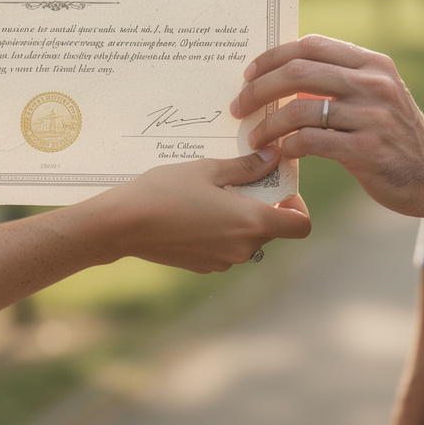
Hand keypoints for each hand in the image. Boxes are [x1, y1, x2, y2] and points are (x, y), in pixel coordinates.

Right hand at [93, 147, 310, 272]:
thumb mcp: (208, 169)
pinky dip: (221, 232)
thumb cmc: (165, 191)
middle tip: (241, 182)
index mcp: (251, 223)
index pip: (300, 226)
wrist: (123, 225)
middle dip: (265, 206)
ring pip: (248, 239)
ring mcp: (223, 261)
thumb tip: (273, 158)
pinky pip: (226, 248)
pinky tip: (195, 213)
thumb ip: (246, 167)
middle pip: (273, 230)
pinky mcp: (204, 266)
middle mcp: (243, 249)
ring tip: (214, 195)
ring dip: (241, 219)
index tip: (281, 189)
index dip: (298, 207)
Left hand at [230, 35, 423, 219]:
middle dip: (259, 89)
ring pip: (300, 110)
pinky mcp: (366, 149)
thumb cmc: (396, 135)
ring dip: (268, 124)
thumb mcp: (376, 95)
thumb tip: (285, 77)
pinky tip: (281, 153)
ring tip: (254, 137)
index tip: (249, 73)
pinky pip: (312, 142)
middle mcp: (373, 84)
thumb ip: (340, 81)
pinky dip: (288, 146)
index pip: (311, 45)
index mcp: (371, 64)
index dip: (273, 56)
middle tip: (239, 105)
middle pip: (299, 72)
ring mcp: (371, 116)